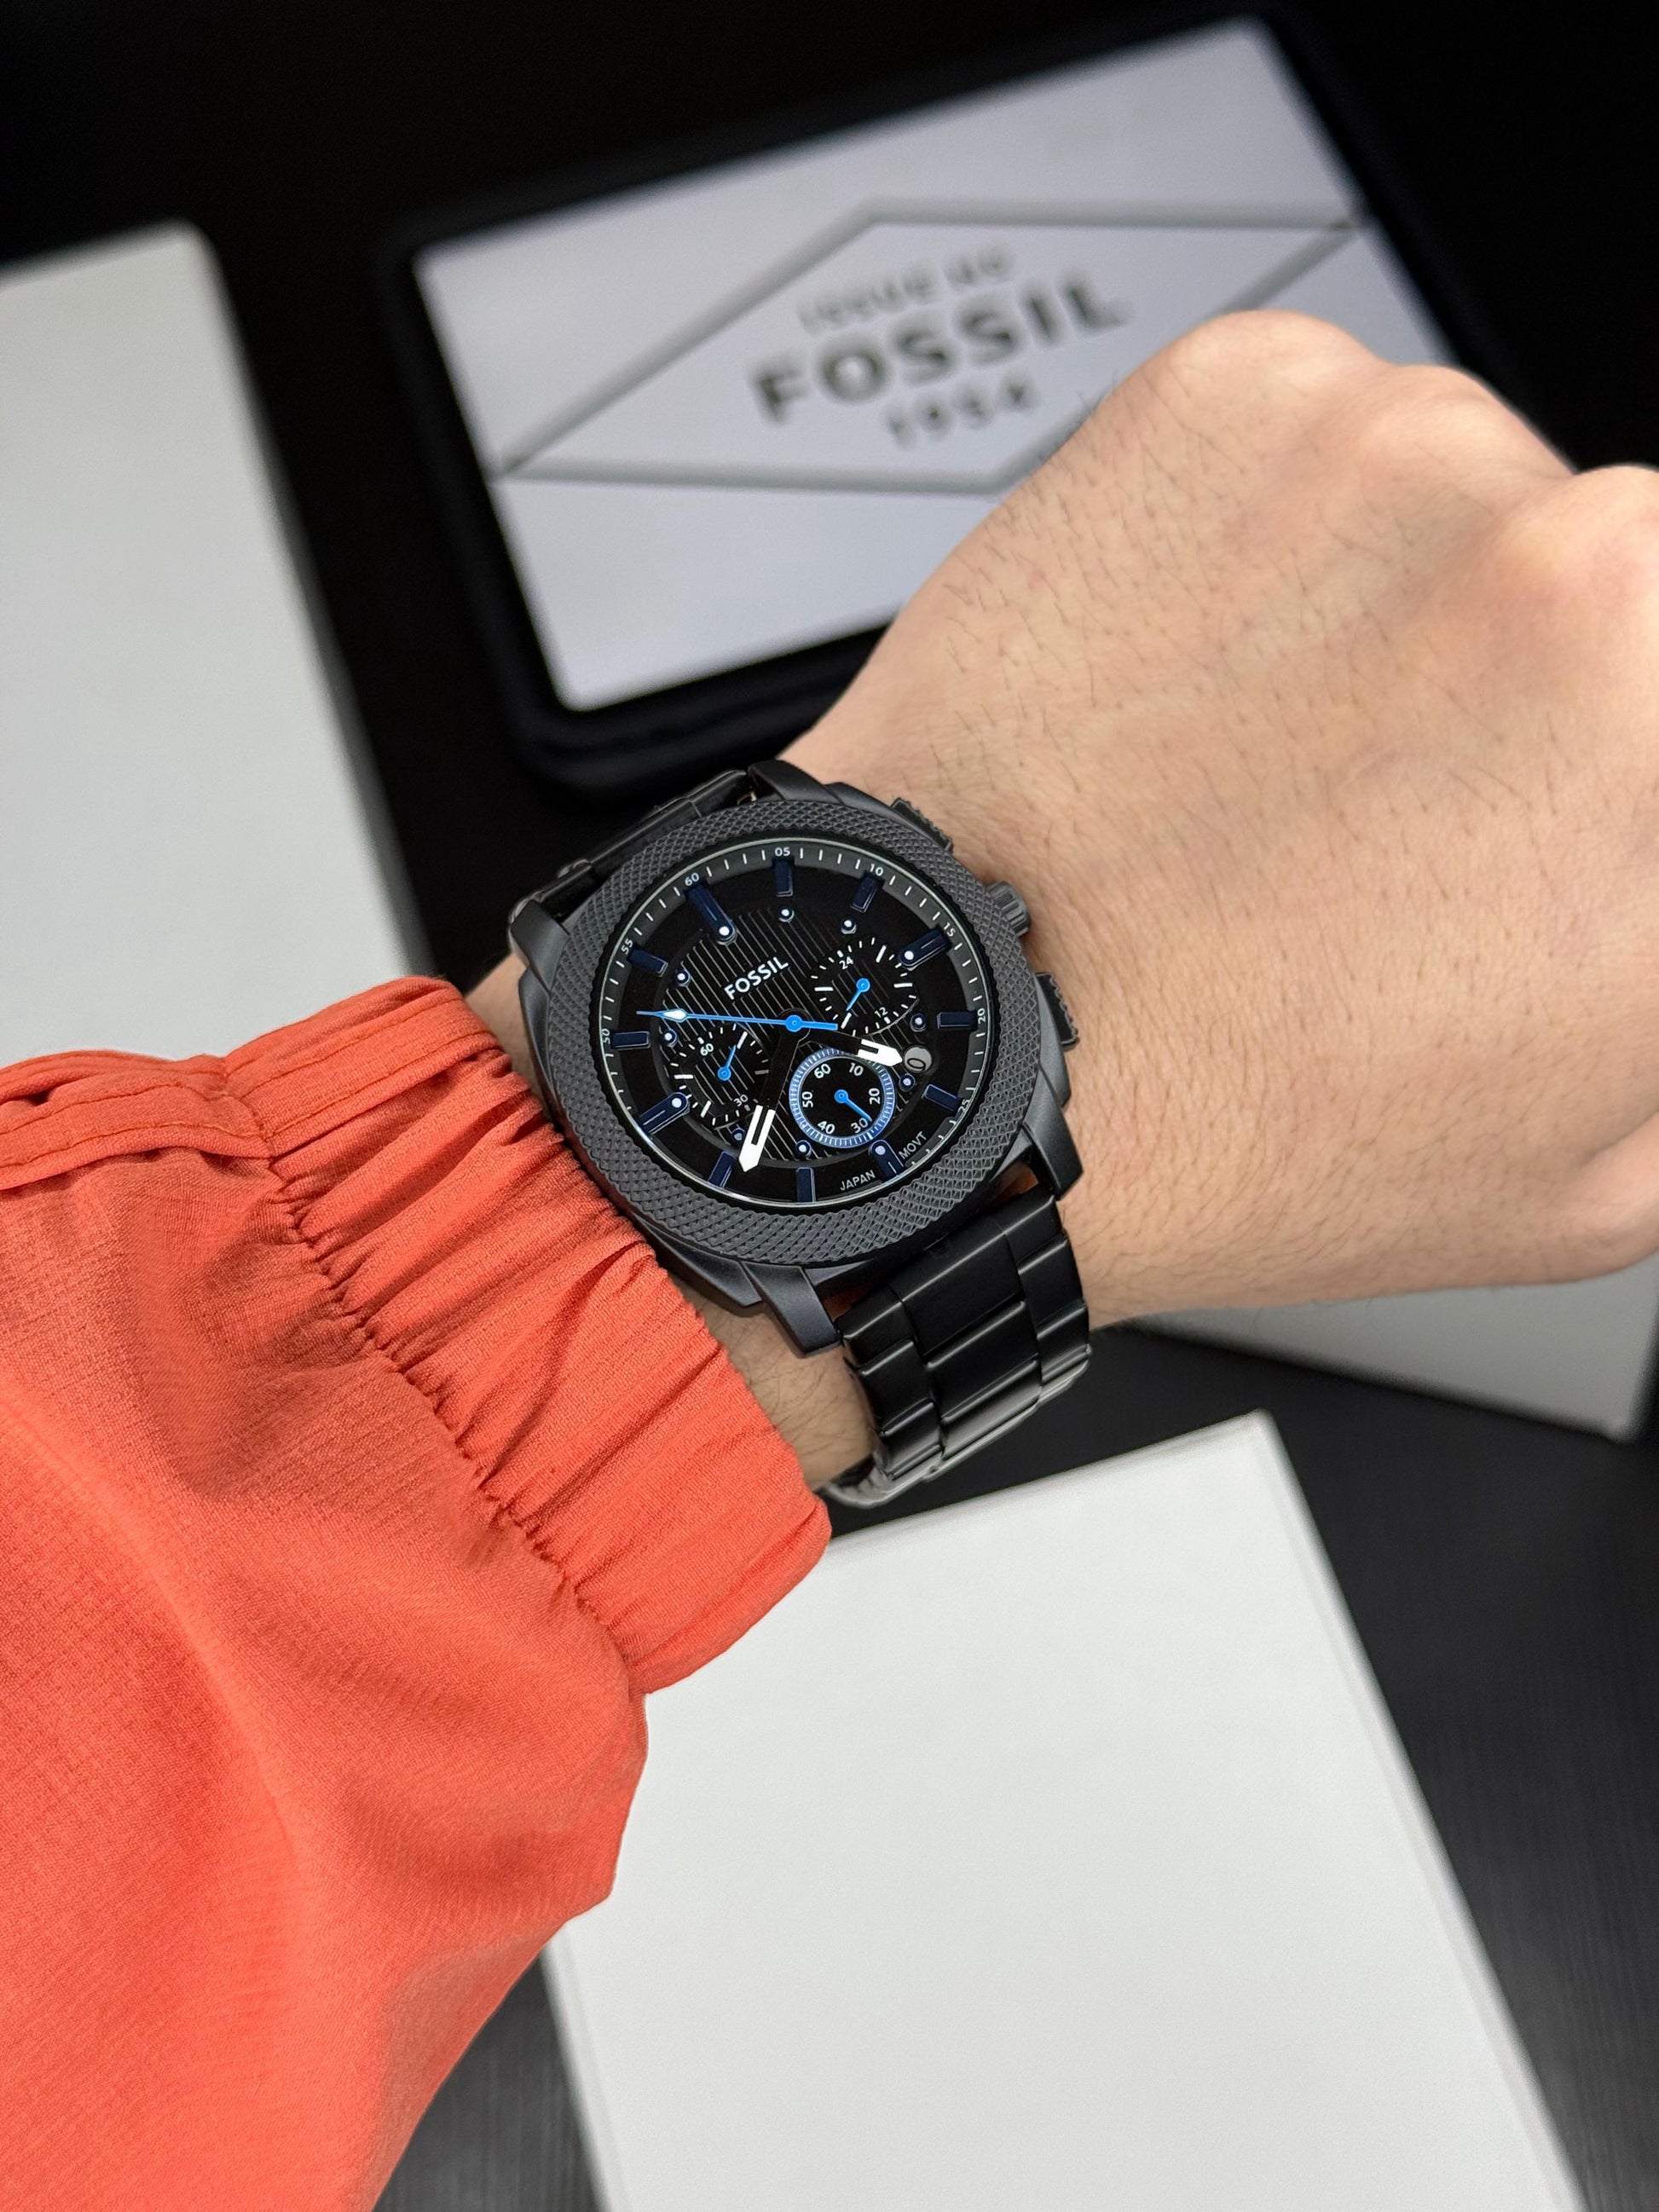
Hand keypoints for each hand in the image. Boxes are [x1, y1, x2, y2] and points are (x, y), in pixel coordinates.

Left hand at [477, 307, 1658, 1480]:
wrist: (955, 1044)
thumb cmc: (1236, 1123)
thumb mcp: (1602, 1164)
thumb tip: (1650, 891)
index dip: (1611, 783)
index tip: (1543, 818)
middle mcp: (1585, 566)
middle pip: (1618, 584)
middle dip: (1539, 693)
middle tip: (1411, 818)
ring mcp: (1401, 455)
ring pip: (1466, 495)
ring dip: (1404, 604)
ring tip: (1271, 766)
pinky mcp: (1239, 395)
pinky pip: (1316, 436)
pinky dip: (1269, 535)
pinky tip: (1197, 684)